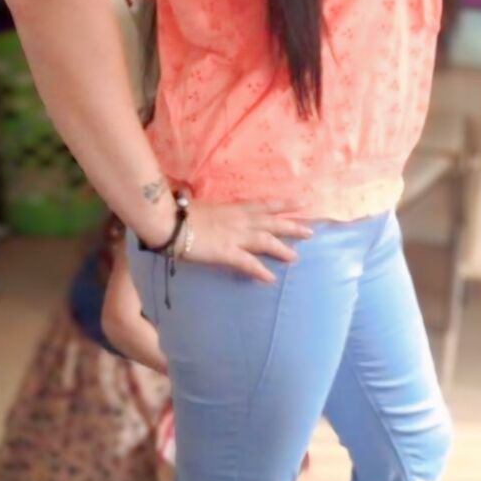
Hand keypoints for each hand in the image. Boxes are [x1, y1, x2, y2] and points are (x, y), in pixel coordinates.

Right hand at [178, 189, 313, 283]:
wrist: (169, 221)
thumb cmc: (182, 211)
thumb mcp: (205, 206)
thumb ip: (217, 211)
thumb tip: (216, 212)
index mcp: (234, 208)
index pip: (265, 205)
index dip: (284, 204)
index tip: (302, 202)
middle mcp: (240, 220)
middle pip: (272, 223)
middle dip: (292, 226)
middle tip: (311, 231)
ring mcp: (235, 237)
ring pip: (265, 242)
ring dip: (282, 249)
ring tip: (295, 257)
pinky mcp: (226, 253)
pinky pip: (247, 263)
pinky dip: (260, 271)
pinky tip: (271, 278)